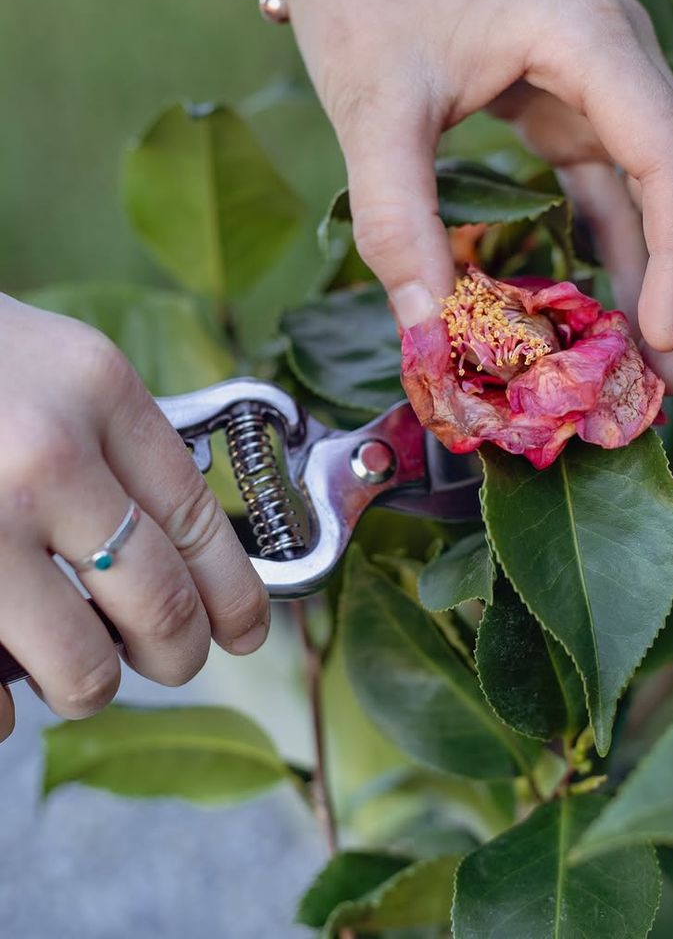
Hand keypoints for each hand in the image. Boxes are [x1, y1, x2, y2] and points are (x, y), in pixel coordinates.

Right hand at [0, 296, 268, 741]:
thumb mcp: (56, 366)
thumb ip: (115, 443)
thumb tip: (175, 554)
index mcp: (95, 389)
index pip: (197, 515)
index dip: (234, 590)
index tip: (246, 630)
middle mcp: (44, 456)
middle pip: (159, 603)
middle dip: (177, 652)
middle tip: (172, 660)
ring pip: (81, 668)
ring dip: (89, 683)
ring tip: (75, 667)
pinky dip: (2, 708)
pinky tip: (4, 678)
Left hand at [281, 0, 672, 393]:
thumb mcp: (374, 107)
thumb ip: (397, 217)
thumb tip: (426, 331)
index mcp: (590, 42)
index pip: (669, 159)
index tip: (660, 339)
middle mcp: (616, 61)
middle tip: (661, 377)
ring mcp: (600, 85)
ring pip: (661, 191)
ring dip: (660, 275)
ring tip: (642, 361)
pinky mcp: (571, 107)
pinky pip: (615, 188)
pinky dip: (618, 250)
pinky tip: (605, 308)